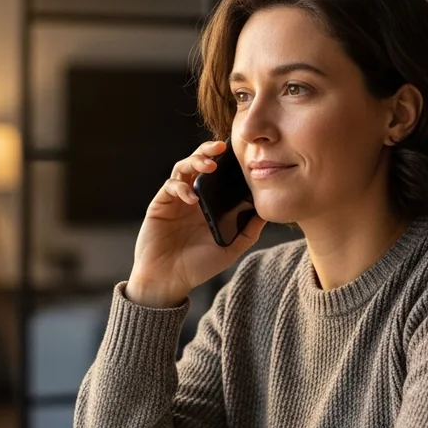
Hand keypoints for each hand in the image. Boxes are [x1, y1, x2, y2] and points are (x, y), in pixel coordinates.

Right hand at [126, 140, 266, 307]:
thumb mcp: (230, 250)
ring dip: (195, 161)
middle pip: (199, 163)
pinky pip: (170, 186)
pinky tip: (192, 198)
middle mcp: (193, 197)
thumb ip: (248, 231)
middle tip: (221, 146)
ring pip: (183, 167)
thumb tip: (267, 212)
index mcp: (210, 204)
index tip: (240, 152)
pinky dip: (181, 187)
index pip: (218, 174)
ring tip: (209, 165)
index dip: (226, 161)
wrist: (168, 281)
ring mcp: (176, 200)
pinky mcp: (160, 205)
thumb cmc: (198, 267)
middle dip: (208, 151)